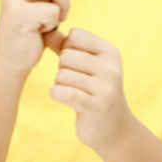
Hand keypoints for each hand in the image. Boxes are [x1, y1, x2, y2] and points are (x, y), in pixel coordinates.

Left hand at [49, 28, 135, 153]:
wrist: (114, 129)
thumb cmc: (93, 91)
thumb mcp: (85, 65)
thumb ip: (65, 46)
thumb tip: (47, 32)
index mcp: (110, 53)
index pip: (76, 35)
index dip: (67, 47)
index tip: (75, 62)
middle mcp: (111, 68)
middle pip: (66, 56)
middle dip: (63, 68)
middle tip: (74, 81)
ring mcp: (105, 88)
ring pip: (62, 75)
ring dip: (61, 84)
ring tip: (74, 92)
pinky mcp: (95, 107)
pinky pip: (62, 92)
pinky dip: (56, 94)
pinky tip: (63, 98)